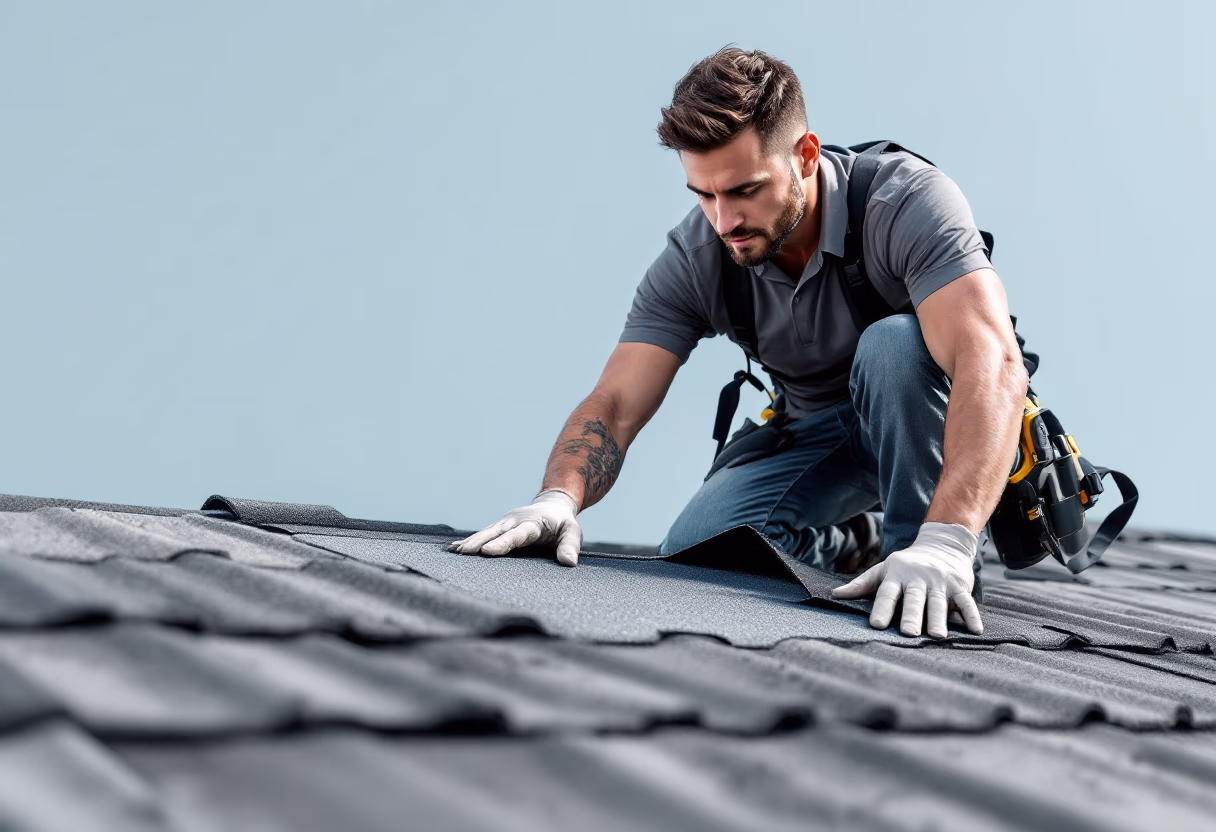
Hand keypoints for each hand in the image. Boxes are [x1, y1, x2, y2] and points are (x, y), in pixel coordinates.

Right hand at [449, 489, 582, 565]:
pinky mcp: (500, 526)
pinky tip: (454, 548)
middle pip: (496, 532)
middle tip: (464, 553)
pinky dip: (470, 541)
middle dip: (479, 542)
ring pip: (486, 532)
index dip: (503, 543)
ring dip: (471, 542)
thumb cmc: (563, 524)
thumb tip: (570, 563)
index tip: (487, 551)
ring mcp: (506, 522)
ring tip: (454, 551)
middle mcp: (516, 521)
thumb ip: (570, 547)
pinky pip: (484, 533)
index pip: (518, 535)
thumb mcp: (572, 533)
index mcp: (534, 524)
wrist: (553, 505)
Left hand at [831, 522, 982, 638]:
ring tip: (937, 636)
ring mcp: (940, 582)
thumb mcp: (883, 569)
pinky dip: (972, 615)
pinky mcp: (960, 586)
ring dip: (939, 619)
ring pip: (939, 602)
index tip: (876, 624)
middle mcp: (919, 579)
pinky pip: (967, 602)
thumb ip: (862, 584)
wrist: (943, 544)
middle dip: (912, 616)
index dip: (882, 608)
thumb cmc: (907, 564)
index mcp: (897, 576)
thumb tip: (835, 595)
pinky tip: (975, 631)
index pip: (887, 593)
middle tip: (909, 634)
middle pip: (915, 599)